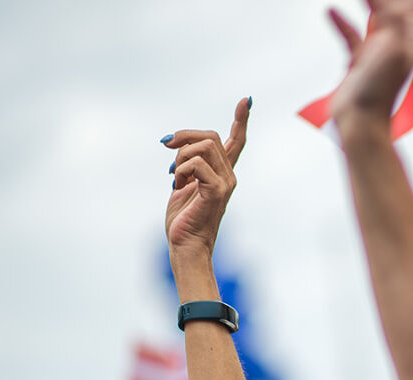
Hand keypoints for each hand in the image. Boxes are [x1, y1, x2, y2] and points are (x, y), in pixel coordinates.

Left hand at [163, 97, 249, 258]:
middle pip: (210, 136)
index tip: (247, 100)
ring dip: (180, 156)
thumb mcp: (183, 184)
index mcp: (223, 173)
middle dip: (184, 135)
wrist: (185, 246)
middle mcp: (229, 176)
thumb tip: (175, 143)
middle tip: (165, 145)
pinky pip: (195, 164)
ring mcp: (225, 184)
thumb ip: (186, 164)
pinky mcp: (216, 192)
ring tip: (174, 176)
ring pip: (202, 146)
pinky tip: (177, 184)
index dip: (241, 120)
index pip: (236, 141)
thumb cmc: (184, 220)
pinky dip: (180, 170)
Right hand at [327, 0, 412, 127]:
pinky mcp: (359, 62)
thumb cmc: (378, 93)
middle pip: (396, 11)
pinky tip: (332, 11)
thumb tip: (387, 2)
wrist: (360, 122)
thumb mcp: (392, 48)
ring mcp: (377, 53)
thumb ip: (393, 21)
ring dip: (368, 3)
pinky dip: (342, 22)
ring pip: (374, 19)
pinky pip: (352, 36)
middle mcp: (396, 46)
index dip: (412, 0)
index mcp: (409, 43)